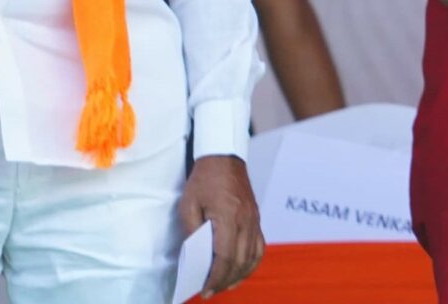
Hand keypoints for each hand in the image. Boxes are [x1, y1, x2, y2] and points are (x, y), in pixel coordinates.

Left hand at [178, 155, 263, 296]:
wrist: (224, 158)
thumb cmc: (204, 180)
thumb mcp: (188, 204)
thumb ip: (192, 230)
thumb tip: (194, 254)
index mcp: (229, 217)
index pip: (225, 256)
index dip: (216, 277)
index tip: (205, 289)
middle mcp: (246, 221)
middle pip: (240, 260)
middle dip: (225, 280)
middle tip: (210, 291)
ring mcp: (254, 220)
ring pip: (253, 256)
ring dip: (240, 274)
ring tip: (225, 285)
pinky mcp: (256, 219)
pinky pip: (259, 246)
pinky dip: (252, 262)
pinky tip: (242, 270)